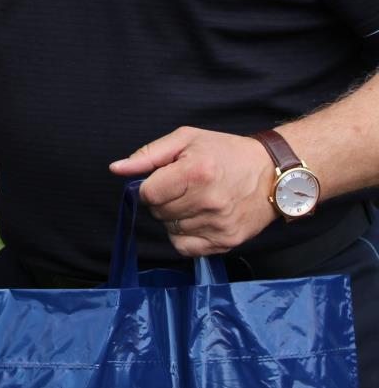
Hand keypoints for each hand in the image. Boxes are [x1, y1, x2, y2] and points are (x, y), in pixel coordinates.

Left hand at [109, 127, 277, 256]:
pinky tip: (197, 219)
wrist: (272, 174)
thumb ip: (148, 155)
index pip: (148, 194)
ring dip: (174, 218)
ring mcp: (219, 224)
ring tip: (194, 201)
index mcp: (196, 172)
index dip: (149, 187)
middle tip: (182, 188)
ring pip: (170, 230)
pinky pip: (185, 248)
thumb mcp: (186, 139)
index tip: (164, 179)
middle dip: (162, 201)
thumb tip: (116, 169)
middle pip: (158, 213)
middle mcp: (208, 201)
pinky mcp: (227, 241)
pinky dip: (183, 236)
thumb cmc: (225, 152)